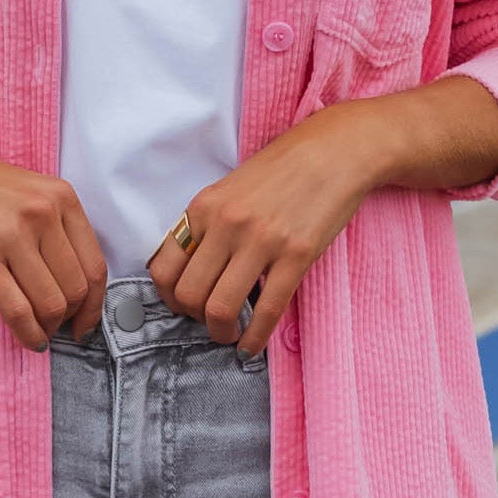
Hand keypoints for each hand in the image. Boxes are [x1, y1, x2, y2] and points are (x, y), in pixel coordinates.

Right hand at [0, 129, 107, 349]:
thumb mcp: (26, 190)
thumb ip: (54, 226)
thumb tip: (74, 283)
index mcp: (61, 196)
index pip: (95, 265)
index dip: (95, 304)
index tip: (86, 321)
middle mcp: (42, 213)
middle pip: (75, 289)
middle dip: (70, 319)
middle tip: (59, 330)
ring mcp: (11, 234)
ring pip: (50, 304)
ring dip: (47, 329)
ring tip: (39, 333)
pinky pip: (17, 310)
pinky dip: (28, 334)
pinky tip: (28, 341)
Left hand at [146, 108, 391, 350]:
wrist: (334, 151)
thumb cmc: (282, 170)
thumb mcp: (230, 189)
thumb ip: (207, 226)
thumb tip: (192, 273)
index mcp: (203, 207)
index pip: (163, 268)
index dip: (169, 298)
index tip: (184, 306)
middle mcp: (226, 224)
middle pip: (188, 295)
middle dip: (195, 319)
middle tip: (211, 321)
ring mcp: (261, 240)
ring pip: (220, 308)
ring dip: (221, 333)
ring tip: (231, 335)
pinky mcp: (296, 255)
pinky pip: (266, 310)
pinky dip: (255, 338)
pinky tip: (252, 346)